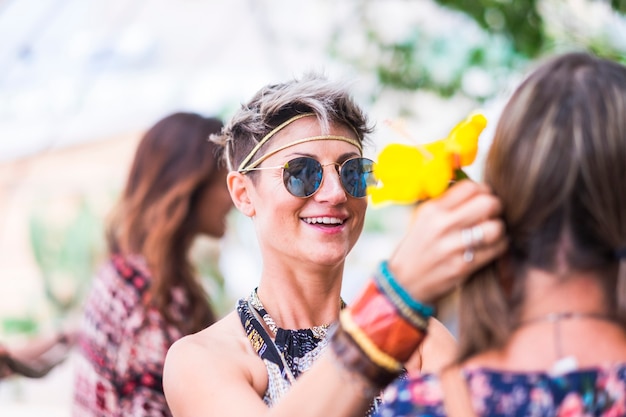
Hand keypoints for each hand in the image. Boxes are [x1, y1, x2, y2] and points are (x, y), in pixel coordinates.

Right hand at [387, 180, 506, 302]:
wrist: (404, 282)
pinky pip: (496, 249)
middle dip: (495, 208)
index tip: (481, 199)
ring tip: (491, 232)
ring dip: (499, 229)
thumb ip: (447, 202)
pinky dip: (499, 247)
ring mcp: (452, 247)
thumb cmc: (418, 246)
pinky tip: (490, 247)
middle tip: (491, 215)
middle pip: (488, 203)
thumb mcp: (423, 218)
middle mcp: (441, 225)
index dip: (483, 191)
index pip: (470, 187)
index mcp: (432, 209)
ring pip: (496, 227)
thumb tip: (477, 189)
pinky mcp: (463, 266)